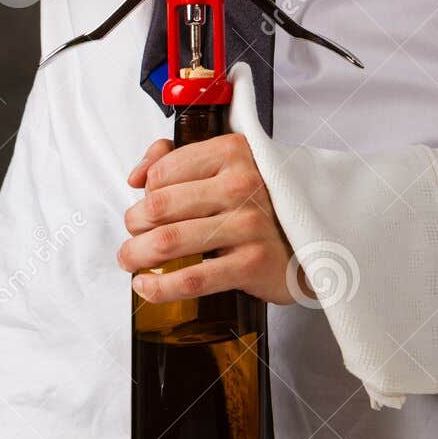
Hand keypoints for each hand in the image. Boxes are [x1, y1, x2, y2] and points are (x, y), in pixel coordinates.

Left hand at [117, 127, 312, 306]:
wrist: (307, 242)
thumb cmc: (258, 204)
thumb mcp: (225, 166)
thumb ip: (176, 157)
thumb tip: (137, 175)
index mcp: (232, 152)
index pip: (163, 172)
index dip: (144, 192)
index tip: (146, 206)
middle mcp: (242, 184)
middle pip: (159, 206)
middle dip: (134, 225)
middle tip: (132, 237)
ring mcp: (248, 224)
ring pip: (168, 241)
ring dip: (136, 254)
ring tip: (130, 260)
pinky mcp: (252, 263)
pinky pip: (192, 278)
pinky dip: (160, 285)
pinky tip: (147, 286)